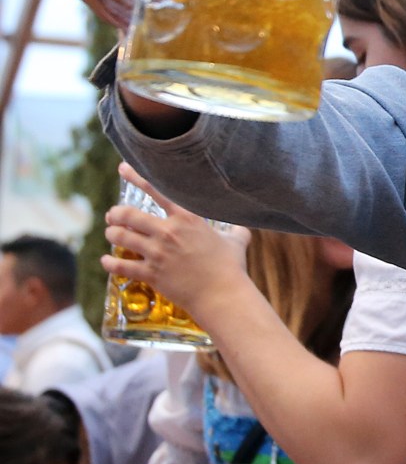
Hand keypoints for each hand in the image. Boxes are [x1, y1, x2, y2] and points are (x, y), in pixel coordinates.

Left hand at [102, 162, 249, 320]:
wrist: (222, 295)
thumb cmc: (231, 267)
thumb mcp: (236, 242)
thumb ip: (235, 231)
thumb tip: (242, 228)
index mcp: (188, 219)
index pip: (157, 191)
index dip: (136, 177)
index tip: (123, 168)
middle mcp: (168, 232)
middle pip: (129, 215)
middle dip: (116, 214)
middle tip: (113, 215)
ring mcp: (157, 253)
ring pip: (120, 237)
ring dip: (112, 234)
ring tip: (111, 234)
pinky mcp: (150, 274)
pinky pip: (120, 266)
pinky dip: (109, 263)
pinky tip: (106, 261)